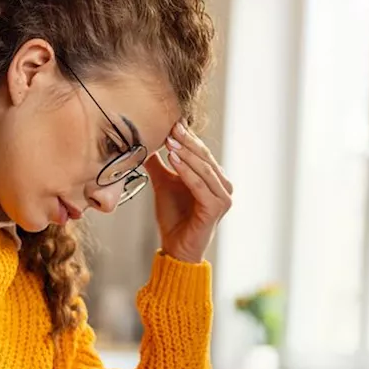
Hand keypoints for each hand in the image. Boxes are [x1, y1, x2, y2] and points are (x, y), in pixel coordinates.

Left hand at [146, 123, 233, 263]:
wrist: (176, 247)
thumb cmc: (174, 217)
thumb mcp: (164, 183)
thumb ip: (159, 164)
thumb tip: (145, 142)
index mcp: (215, 178)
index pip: (202, 151)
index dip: (187, 137)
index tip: (171, 122)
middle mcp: (223, 185)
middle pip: (205, 157)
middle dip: (187, 141)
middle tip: (171, 127)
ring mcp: (223, 197)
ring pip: (203, 169)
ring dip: (186, 153)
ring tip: (170, 141)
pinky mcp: (216, 208)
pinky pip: (200, 185)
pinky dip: (186, 172)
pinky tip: (173, 159)